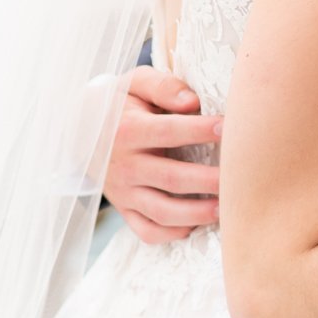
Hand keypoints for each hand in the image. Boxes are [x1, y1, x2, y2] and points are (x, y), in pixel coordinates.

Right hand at [104, 67, 221, 244]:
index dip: (200, 130)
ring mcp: (123, 192)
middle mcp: (125, 165)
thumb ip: (162, 86)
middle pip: (170, 178)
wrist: (79, 131)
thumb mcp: (134, 84)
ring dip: (195, 213)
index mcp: (128, 130)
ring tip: (225, 209)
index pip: (168, 131)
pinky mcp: (124, 209)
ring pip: (161, 211)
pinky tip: (195, 225)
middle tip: (238, 177)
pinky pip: (147, 230)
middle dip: (207, 180)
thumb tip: (192, 102)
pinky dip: (171, 233)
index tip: (228, 128)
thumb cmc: (119, 103)